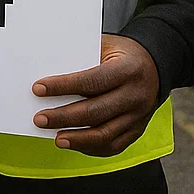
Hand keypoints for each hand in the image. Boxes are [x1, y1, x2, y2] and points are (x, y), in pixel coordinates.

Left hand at [32, 35, 160, 155]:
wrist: (155, 65)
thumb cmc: (122, 53)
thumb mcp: (105, 46)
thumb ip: (81, 58)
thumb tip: (45, 70)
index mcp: (128, 70)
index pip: (92, 81)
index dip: (63, 86)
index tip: (38, 89)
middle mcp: (136, 95)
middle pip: (96, 111)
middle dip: (64, 117)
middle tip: (40, 119)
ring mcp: (139, 116)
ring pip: (105, 134)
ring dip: (77, 139)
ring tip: (55, 137)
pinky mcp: (138, 130)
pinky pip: (114, 145)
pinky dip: (91, 147)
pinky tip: (74, 143)